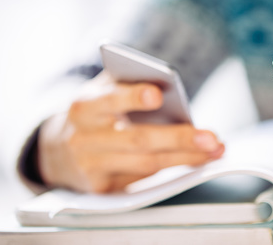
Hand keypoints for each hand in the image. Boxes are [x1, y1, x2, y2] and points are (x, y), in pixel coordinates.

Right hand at [38, 72, 223, 192]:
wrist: (57, 151)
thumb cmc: (92, 114)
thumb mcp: (99, 92)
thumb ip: (126, 82)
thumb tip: (167, 82)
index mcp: (85, 107)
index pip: (109, 100)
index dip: (132, 97)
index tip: (158, 94)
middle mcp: (85, 138)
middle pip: (138, 139)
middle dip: (178, 138)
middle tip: (211, 137)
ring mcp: (93, 167)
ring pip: (146, 163)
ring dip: (185, 157)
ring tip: (214, 149)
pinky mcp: (102, 188)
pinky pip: (143, 178)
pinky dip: (172, 168)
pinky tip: (196, 159)